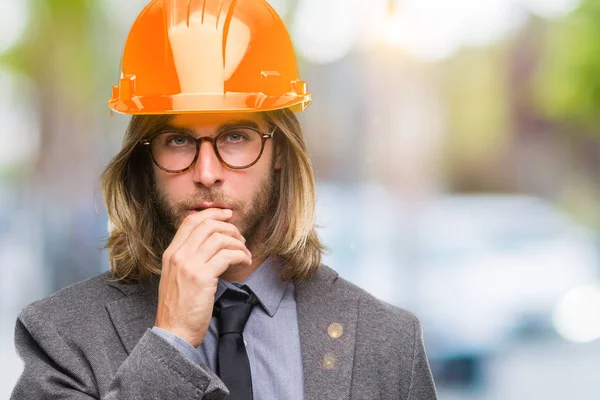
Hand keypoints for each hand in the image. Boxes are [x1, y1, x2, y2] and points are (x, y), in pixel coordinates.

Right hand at [154, 208, 251, 346]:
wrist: (173, 331)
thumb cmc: (179, 307)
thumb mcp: (177, 276)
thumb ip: (188, 258)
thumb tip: (210, 242)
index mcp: (171, 253)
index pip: (191, 221)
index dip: (212, 213)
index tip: (228, 215)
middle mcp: (179, 255)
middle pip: (208, 225)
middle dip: (230, 228)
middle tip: (241, 238)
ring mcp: (190, 265)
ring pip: (220, 238)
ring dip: (238, 243)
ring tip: (245, 254)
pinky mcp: (203, 277)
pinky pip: (228, 255)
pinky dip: (241, 256)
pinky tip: (244, 263)